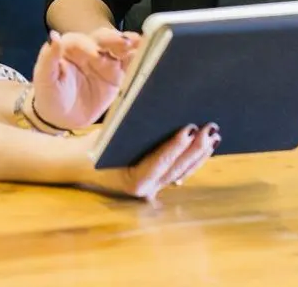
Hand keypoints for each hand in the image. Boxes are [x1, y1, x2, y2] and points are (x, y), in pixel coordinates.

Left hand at [31, 27, 140, 131]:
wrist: (62, 118)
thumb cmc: (50, 95)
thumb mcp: (45, 79)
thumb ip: (48, 58)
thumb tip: (54, 36)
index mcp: (70, 47)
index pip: (81, 41)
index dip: (88, 46)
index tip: (95, 55)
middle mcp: (90, 49)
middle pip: (103, 39)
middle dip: (114, 39)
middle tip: (126, 42)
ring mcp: (105, 61)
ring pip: (119, 48)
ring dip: (131, 45)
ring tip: (142, 43)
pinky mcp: (117, 74)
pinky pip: (129, 64)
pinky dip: (139, 59)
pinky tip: (149, 56)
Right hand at [71, 123, 219, 200]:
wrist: (84, 163)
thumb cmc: (96, 145)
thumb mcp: (109, 134)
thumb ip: (131, 126)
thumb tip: (155, 107)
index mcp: (133, 181)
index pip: (159, 163)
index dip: (175, 147)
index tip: (190, 129)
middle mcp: (147, 190)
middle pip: (176, 168)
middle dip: (195, 148)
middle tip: (210, 128)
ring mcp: (155, 188)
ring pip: (183, 172)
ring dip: (200, 154)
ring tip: (213, 136)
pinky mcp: (159, 182)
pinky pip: (180, 172)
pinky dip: (194, 159)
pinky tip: (206, 147)